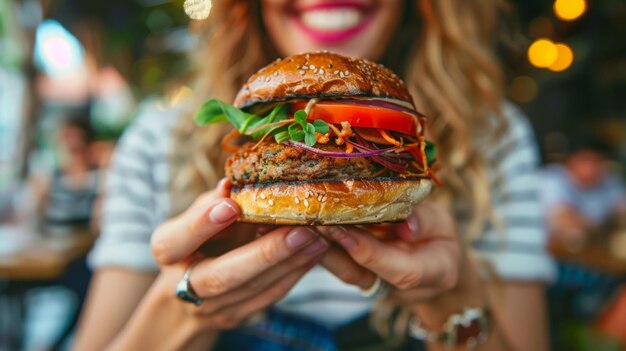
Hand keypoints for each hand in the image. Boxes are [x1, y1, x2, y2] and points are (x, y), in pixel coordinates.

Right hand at [150, 179, 328, 329]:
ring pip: (253, 288)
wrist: (185, 298)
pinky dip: (294, 274)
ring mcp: (211, 307)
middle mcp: (184, 284)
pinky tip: (314, 253)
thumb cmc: (193, 244)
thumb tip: (230, 184)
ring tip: (318, 237)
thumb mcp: (191, 220)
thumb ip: (209, 204)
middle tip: (301, 230)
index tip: (230, 204)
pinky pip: (269, 296)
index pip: (177, 241)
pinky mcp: (237, 316)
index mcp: (167, 251)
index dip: (202, 224)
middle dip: (265, 254)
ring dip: (290, 263)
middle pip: (223, 276)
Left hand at [320, 201, 477, 305]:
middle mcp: (397, 284)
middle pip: (361, 273)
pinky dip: (321, 244)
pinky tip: (305, 223)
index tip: (345, 232)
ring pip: (344, 270)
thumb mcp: (443, 222)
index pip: (399, 270)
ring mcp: (376, 282)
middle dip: (336, 247)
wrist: (435, 262)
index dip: (370, 253)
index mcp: (431, 273)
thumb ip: (426, 221)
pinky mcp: (358, 273)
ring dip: (322, 246)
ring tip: (303, 219)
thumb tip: (406, 223)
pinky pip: (338, 262)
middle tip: (312, 219)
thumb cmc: (440, 237)